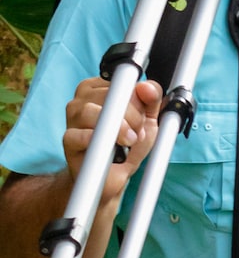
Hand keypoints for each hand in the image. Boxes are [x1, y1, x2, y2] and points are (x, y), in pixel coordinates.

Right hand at [63, 77, 161, 203]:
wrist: (113, 176)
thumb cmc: (127, 143)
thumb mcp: (148, 118)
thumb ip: (152, 98)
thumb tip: (147, 87)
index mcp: (100, 87)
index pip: (122, 80)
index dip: (137, 100)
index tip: (143, 117)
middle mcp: (82, 98)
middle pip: (109, 95)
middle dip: (132, 116)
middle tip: (137, 132)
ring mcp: (72, 117)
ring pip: (92, 111)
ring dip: (119, 129)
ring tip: (128, 141)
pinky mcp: (68, 139)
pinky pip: (80, 134)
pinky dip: (101, 141)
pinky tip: (111, 149)